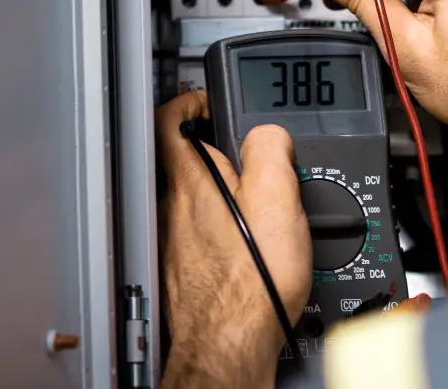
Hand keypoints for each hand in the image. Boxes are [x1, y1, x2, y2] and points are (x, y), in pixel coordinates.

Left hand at [156, 91, 311, 388]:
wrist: (230, 346)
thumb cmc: (250, 285)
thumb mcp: (276, 200)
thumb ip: (269, 150)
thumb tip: (268, 132)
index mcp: (191, 183)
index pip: (171, 119)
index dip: (190, 100)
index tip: (208, 100)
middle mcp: (173, 210)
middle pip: (184, 160)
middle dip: (216, 151)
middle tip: (248, 154)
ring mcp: (173, 242)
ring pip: (192, 200)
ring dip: (220, 193)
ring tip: (257, 203)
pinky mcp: (181, 271)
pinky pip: (198, 235)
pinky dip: (220, 230)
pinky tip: (247, 248)